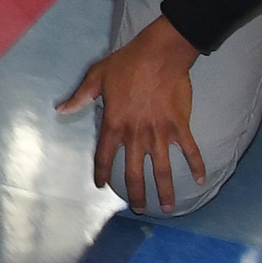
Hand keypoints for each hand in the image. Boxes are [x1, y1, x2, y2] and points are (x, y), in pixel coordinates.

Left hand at [58, 19, 204, 212]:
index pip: (105, 156)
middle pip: (135, 172)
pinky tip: (200, 180)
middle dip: (136, 194)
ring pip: (162, 169)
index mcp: (114, 124)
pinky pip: (190, 150)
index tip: (102, 186)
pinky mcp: (179, 125)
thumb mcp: (96, 77)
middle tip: (138, 209)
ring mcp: (159, 132)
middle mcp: (136, 134)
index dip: (102, 172)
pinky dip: (197, 165)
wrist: (159, 54)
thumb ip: (80, 97)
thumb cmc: (127, 63)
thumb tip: (61, 109)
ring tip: (167, 207)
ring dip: (165, 190)